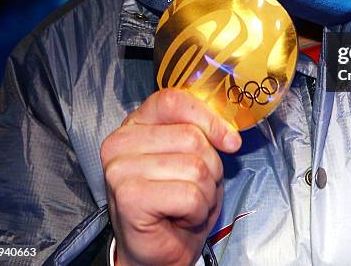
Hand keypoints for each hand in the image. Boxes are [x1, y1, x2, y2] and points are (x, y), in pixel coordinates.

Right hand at [101, 89, 241, 265]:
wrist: (157, 250)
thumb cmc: (176, 200)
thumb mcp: (193, 155)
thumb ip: (202, 131)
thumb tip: (229, 135)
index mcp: (137, 122)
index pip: (174, 100)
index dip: (208, 118)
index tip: (229, 141)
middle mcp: (122, 141)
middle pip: (192, 136)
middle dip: (211, 166)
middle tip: (197, 185)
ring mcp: (121, 168)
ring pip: (195, 167)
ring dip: (205, 191)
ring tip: (188, 202)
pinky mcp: (128, 197)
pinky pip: (189, 195)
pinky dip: (197, 210)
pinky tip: (181, 216)